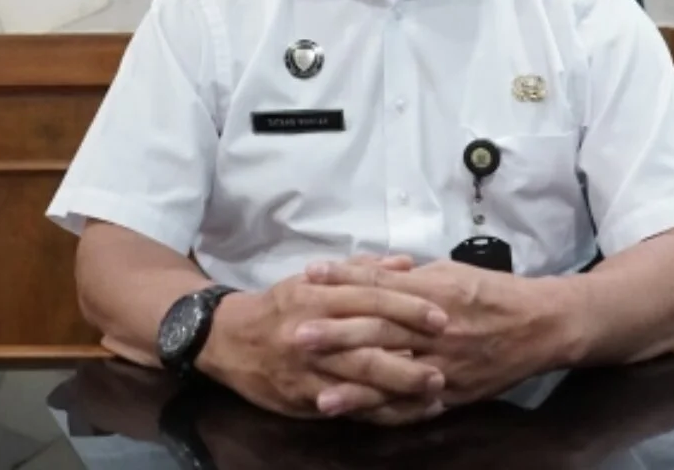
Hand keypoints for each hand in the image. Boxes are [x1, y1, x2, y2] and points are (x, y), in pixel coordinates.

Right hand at [197, 256, 449, 424]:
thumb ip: (362, 270)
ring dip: (401, 387)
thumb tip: (407, 262)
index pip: (370, 298)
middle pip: (369, 342)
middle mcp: (314, 331)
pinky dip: (378, 411)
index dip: (407, 307)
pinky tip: (405, 411)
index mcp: (319, 296)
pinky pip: (347, 407)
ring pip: (360, 381)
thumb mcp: (315, 279)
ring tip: (435, 391)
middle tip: (446, 360)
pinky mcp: (303, 399)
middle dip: (410, 353)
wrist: (228, 339)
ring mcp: (309, 369)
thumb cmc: (281, 304)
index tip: (441, 316)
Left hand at [303, 259, 575, 413]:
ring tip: (317, 392)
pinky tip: (358, 419)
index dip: (344, 279)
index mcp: (434, 291)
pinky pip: (414, 406)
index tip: (310, 275)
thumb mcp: (451, 271)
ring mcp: (445, 365)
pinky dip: (384, 412)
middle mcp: (436, 329)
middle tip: (297, 333)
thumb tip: (374, 272)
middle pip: (379, 330)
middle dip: (336, 333)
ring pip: (393, 375)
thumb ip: (411, 276)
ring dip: (353, 386)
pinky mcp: (453, 394)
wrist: (542, 324)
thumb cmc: (493, 290)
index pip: (381, 283)